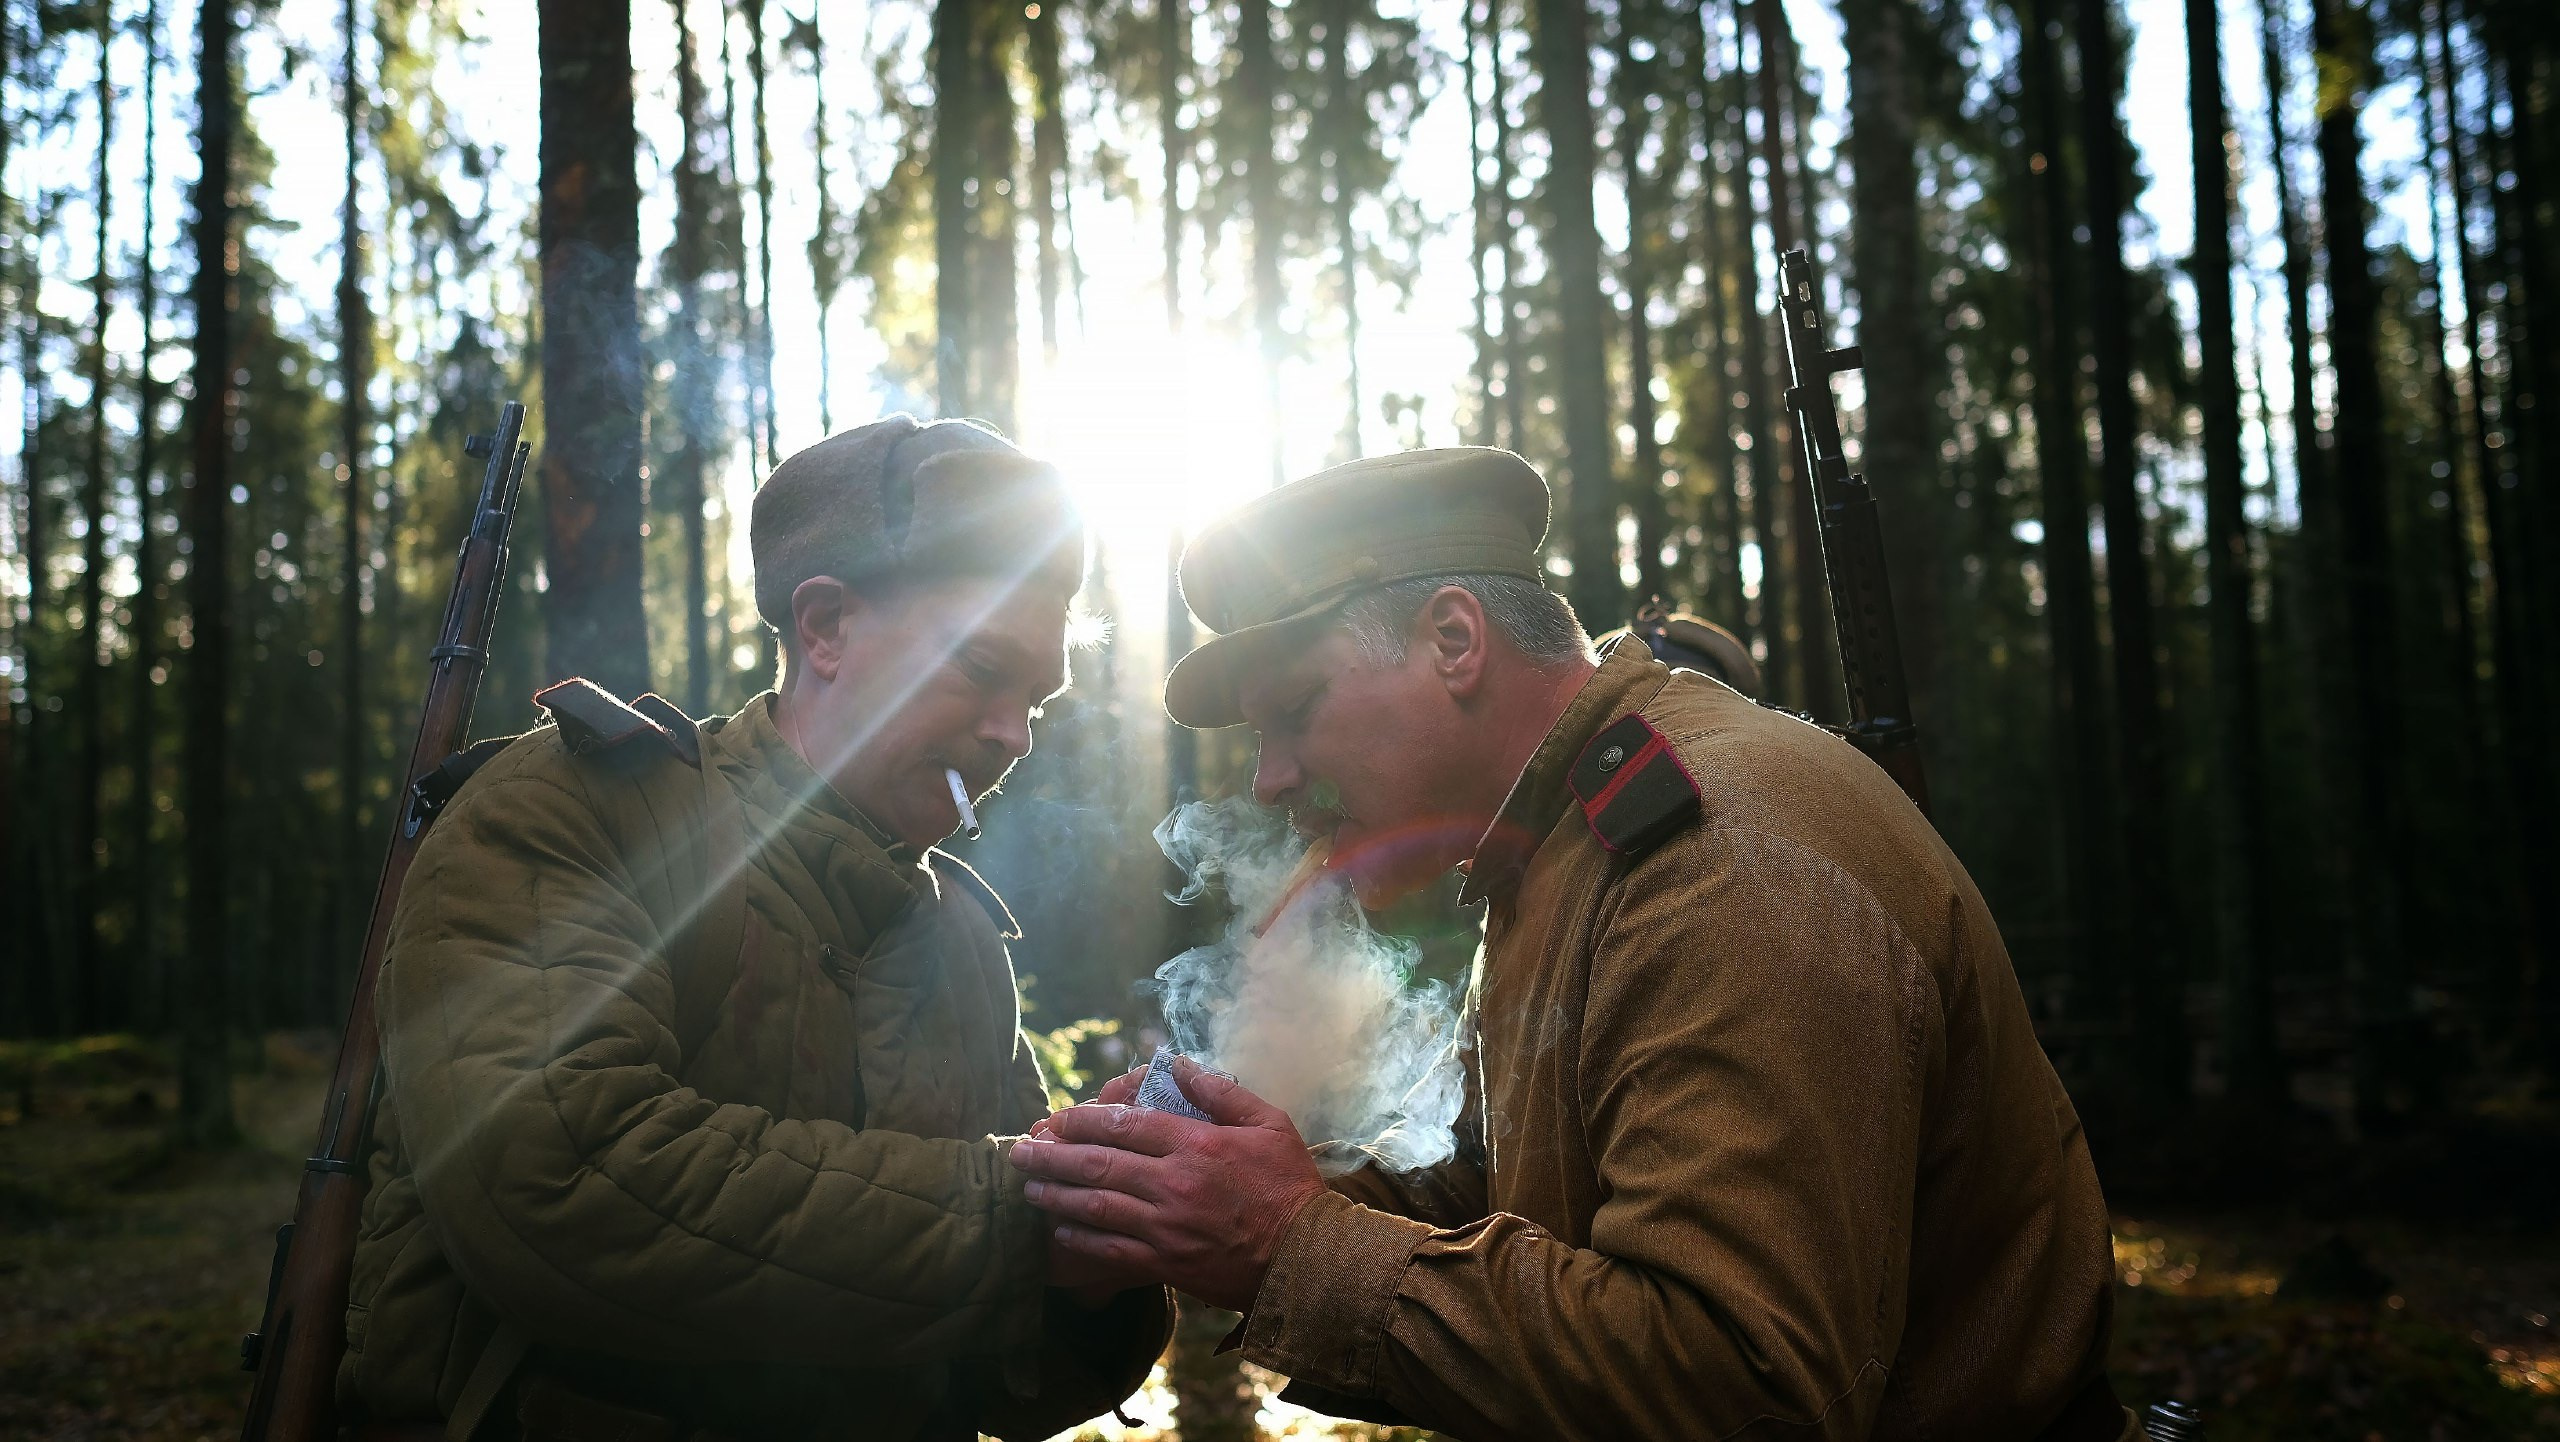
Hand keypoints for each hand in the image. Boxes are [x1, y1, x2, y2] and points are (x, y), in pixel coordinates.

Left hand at [1007, 1057, 1325, 1312]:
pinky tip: (1059, 1230)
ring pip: (1095, 1207)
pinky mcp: (1166, 1263)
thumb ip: (1220, 1091)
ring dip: (1055, 1195)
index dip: (1083, 1118)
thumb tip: (1177, 1063)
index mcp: (1196, 1145)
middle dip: (1052, 1155)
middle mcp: (1174, 1184)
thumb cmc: (1289, 1186)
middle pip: (1098, 1164)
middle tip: (1020, 1149)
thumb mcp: (1268, 1122)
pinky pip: (1111, 1251)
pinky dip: (1080, 1240)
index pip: (1125, 1124)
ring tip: (1027, 1187)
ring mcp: (1166, 1227)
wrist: (1305, 1259)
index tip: (1058, 1117)